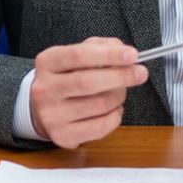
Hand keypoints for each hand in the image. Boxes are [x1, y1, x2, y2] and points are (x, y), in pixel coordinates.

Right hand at [30, 37, 147, 147]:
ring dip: (118, 96)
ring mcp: (51, 115)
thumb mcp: (78, 54)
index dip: (109, 55)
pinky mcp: (62, 136)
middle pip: (88, 82)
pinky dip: (114, 117)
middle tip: (140, 73)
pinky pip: (98, 128)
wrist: (42, 106)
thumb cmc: (67, 76)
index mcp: (47, 62)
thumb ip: (101, 46)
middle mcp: (45, 89)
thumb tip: (123, 52)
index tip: (132, 55)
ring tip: (120, 91)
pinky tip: (114, 109)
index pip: (79, 55)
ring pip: (97, 105)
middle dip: (121, 76)